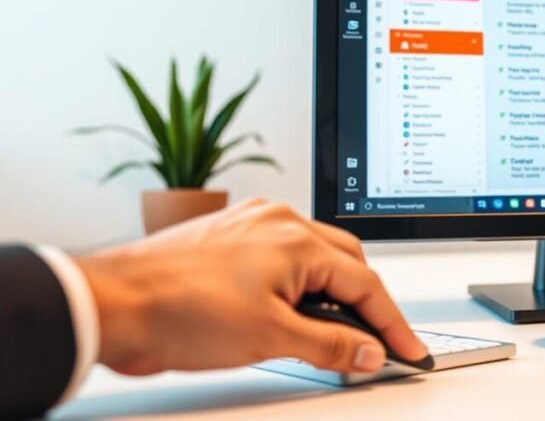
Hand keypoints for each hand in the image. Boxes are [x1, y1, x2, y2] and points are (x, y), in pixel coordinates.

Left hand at [74, 198, 426, 375]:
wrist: (111, 303)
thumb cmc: (176, 310)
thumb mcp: (268, 337)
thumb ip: (329, 344)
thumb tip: (368, 351)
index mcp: (296, 239)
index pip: (365, 283)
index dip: (391, 323)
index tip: (406, 349)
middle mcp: (278, 221)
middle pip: (347, 262)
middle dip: (365, 303)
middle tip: (374, 341)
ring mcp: (252, 224)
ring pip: (315, 255)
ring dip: (330, 291)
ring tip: (329, 331)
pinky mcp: (229, 236)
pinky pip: (283, 253)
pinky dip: (299, 282)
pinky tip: (291, 307)